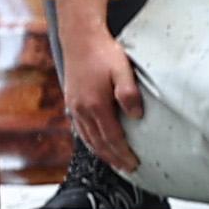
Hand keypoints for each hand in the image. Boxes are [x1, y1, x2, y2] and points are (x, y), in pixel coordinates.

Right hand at [50, 0, 143, 171]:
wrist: (80, 38)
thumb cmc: (104, 53)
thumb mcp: (123, 71)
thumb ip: (129, 94)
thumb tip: (137, 117)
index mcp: (96, 105)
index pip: (112, 138)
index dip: (124, 154)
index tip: (135, 164)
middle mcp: (82, 110)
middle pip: (99, 143)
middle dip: (114, 159)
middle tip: (128, 170)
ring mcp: (74, 107)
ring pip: (88, 138)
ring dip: (101, 153)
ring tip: (114, 162)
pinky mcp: (71, 101)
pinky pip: (80, 129)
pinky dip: (90, 141)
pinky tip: (97, 143)